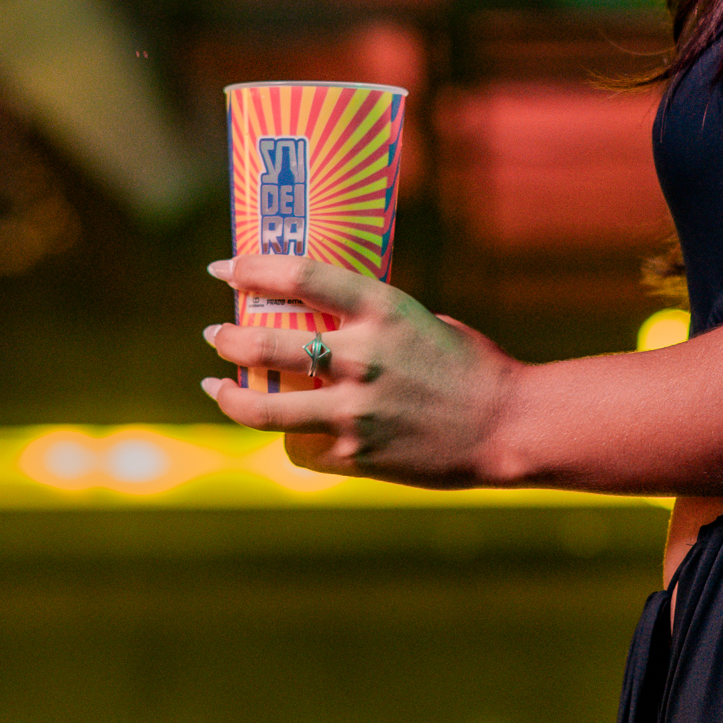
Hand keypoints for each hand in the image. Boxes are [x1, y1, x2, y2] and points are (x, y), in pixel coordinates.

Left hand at [200, 255, 515, 485]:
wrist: (507, 426)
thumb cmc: (471, 367)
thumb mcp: (422, 323)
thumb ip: (372, 324)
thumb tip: (326, 323)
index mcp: (383, 310)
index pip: (300, 276)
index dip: (252, 269)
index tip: (224, 269)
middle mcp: (362, 355)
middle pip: (266, 341)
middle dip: (228, 337)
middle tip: (215, 333)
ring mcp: (355, 408)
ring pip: (263, 406)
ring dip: (229, 394)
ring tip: (214, 385)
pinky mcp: (355, 454)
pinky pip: (302, 444)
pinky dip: (290, 436)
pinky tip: (285, 430)